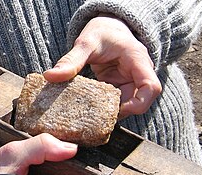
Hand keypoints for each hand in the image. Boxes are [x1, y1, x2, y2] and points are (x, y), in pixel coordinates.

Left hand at [44, 14, 161, 117]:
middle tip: (99, 117)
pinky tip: (92, 111)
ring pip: (130, 105)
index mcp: (137, 60)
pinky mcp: (122, 87)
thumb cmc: (101, 32)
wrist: (107, 29)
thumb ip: (71, 60)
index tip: (117, 109)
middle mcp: (139, 73)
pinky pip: (119, 103)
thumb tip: (50, 76)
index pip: (151, 87)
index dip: (139, 104)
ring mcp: (131, 82)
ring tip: (93, 116)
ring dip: (114, 112)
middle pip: (142, 101)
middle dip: (123, 111)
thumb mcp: (86, 43)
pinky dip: (107, 109)